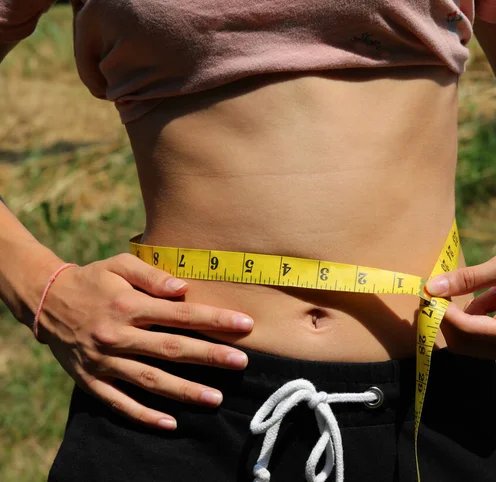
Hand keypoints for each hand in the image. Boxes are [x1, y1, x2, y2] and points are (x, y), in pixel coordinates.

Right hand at [36, 253, 254, 429]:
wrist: (45, 301)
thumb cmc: (92, 279)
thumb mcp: (119, 265)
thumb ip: (152, 275)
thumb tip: (183, 288)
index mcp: (128, 305)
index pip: (180, 314)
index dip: (214, 320)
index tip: (245, 325)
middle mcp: (117, 335)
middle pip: (172, 349)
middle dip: (210, 356)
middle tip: (241, 362)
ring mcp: (104, 362)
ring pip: (150, 380)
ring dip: (184, 391)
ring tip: (216, 398)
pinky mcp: (91, 381)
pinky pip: (119, 403)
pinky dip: (144, 415)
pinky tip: (170, 423)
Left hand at [425, 227, 495, 361]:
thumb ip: (468, 279)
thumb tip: (432, 288)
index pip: (469, 331)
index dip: (443, 313)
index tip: (427, 292)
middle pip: (464, 343)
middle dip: (445, 319)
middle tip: (433, 291)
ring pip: (468, 342)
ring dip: (456, 317)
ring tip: (460, 288)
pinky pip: (478, 336)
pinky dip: (470, 317)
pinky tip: (486, 296)